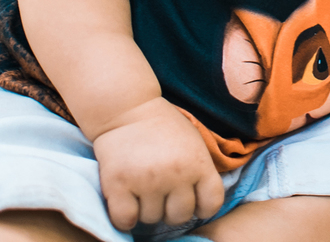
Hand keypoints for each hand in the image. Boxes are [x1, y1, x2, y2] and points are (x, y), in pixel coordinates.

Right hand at [91, 97, 225, 230]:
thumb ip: (200, 170)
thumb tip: (201, 205)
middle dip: (170, 209)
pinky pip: (125, 220)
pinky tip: (126, 201)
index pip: (211, 204)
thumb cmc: (163, 127)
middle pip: (179, 217)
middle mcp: (176, 174)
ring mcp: (147, 181)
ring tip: (141, 187)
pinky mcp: (118, 184)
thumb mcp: (194, 142)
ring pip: (151, 219)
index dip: (201, 207)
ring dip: (146, 209)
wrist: (127, 109)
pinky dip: (125, 217)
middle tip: (160, 192)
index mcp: (198, 163)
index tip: (189, 199)